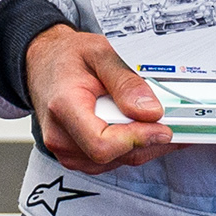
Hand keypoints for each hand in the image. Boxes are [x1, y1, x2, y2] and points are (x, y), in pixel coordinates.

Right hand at [25, 25, 170, 173]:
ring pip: (119, 161)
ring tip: (153, 119)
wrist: (43, 64)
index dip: (137, 139)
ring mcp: (66, 150)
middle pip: (115, 155)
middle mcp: (60, 136)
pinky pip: (113, 161)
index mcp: (64, 107)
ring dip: (143, 144)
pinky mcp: (76, 157)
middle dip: (148, 138)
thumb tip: (150, 111)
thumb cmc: (66, 58)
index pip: (102, 144)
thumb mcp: (99, 53)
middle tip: (171, 119)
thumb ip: (126, 81)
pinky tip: (139, 128)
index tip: (162, 127)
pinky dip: (133, 147)